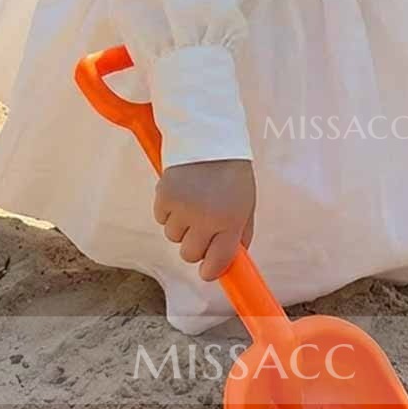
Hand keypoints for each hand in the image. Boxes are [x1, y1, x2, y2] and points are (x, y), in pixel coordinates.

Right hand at [154, 158, 255, 280]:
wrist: (210, 138)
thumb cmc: (232, 173)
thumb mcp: (247, 205)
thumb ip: (240, 234)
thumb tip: (232, 261)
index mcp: (230, 221)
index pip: (216, 263)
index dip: (210, 270)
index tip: (207, 269)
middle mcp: (205, 219)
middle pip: (189, 255)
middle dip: (194, 245)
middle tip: (200, 227)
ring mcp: (183, 208)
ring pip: (172, 236)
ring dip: (180, 225)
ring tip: (192, 202)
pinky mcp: (164, 196)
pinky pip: (160, 217)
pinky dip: (168, 210)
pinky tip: (180, 192)